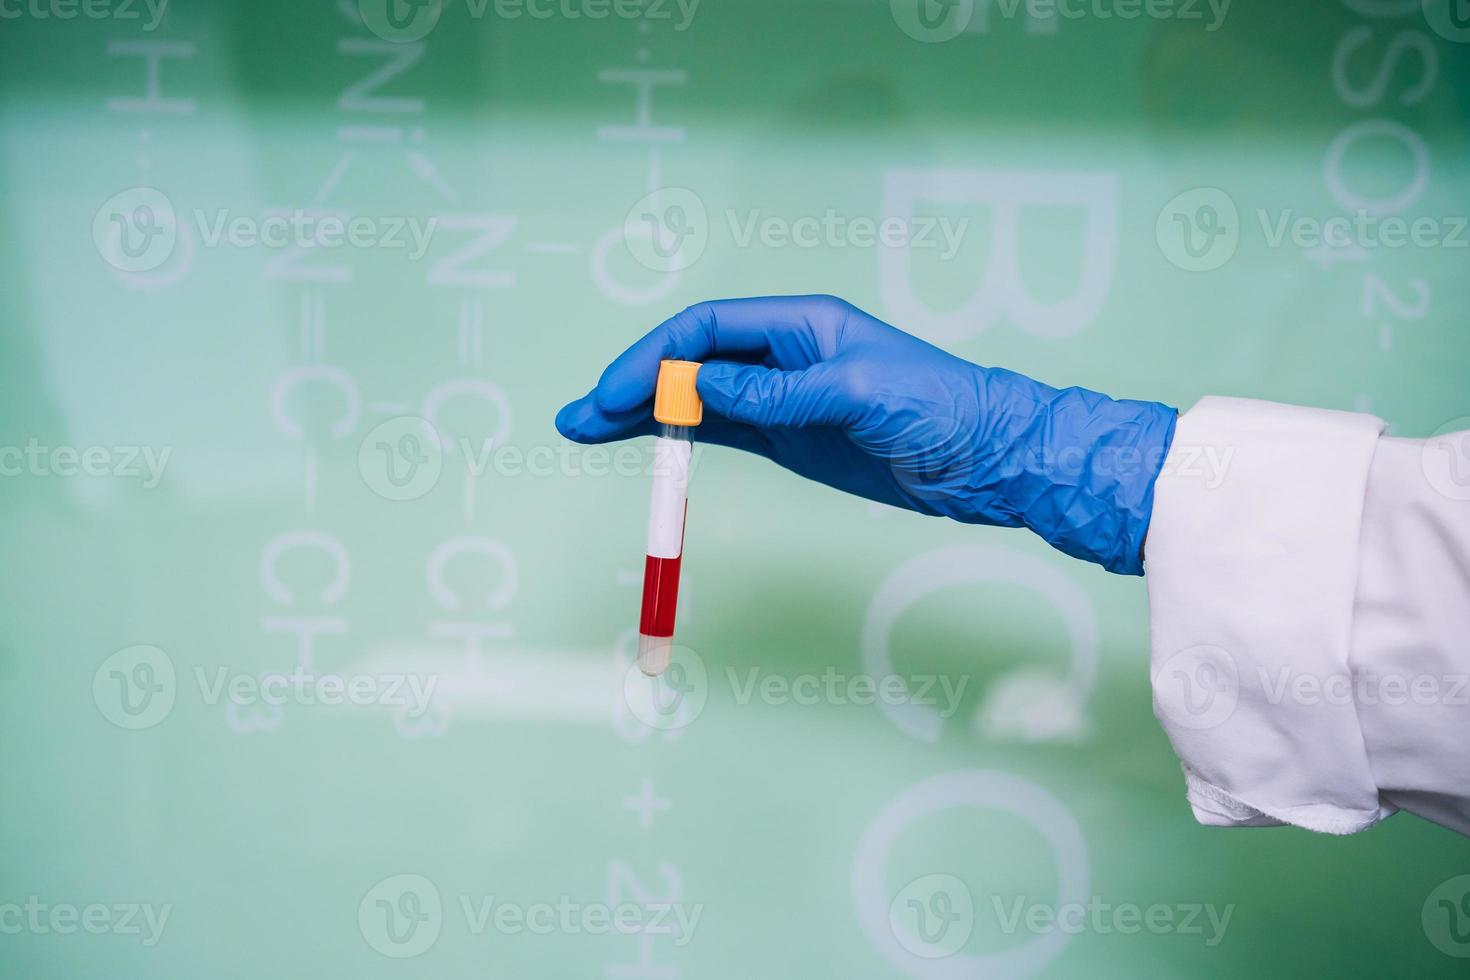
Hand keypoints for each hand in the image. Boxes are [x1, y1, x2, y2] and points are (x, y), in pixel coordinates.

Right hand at [555, 295, 1175, 573]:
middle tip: (576, 416)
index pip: (707, 329)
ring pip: (694, 400)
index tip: (616, 393)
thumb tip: (702, 387)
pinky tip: (640, 443)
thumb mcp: (858, 393)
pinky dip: (676, 438)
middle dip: (630, 384)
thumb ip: (779, 393)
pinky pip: (719, 432)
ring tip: (583, 429)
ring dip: (641, 414)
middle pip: (688, 361)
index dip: (655, 358)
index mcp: (800, 322)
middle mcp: (783, 354)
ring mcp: (782, 398)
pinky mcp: (789, 438)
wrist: (988, 459)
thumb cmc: (940, 408)